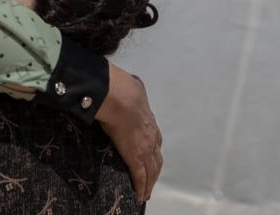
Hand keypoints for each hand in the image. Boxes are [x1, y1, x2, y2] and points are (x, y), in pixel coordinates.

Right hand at [95, 63, 162, 203]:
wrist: (121, 98)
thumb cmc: (123, 91)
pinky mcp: (135, 158)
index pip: (155, 142)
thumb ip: (133, 90)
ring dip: (150, 182)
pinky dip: (141, 188)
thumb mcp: (133, 89)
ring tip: (146, 193)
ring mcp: (145, 149)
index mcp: (149, 122)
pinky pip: (140, 178)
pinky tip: (140, 196)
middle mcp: (151, 137)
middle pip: (157, 160)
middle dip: (155, 172)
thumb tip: (129, 83)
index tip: (151, 160)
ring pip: (151, 171)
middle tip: (151, 182)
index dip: (154, 152)